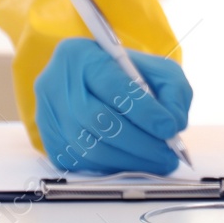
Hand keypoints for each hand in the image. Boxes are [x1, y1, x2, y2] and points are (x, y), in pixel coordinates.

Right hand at [34, 38, 191, 175]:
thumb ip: (172, 89)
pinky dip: (112, 166)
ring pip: (89, 147)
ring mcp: (49, 114)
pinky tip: (133, 163)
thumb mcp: (154, 67)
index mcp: (81, 55)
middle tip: (167, 155)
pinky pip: (81, 162)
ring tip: (157, 162)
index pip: (114, 86)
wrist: (89, 81)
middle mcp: (57, 83)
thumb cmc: (124, 74)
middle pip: (98, 120)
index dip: (144, 111)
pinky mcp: (49, 141)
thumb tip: (174, 122)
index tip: (169, 128)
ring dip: (129, 160)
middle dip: (139, 142)